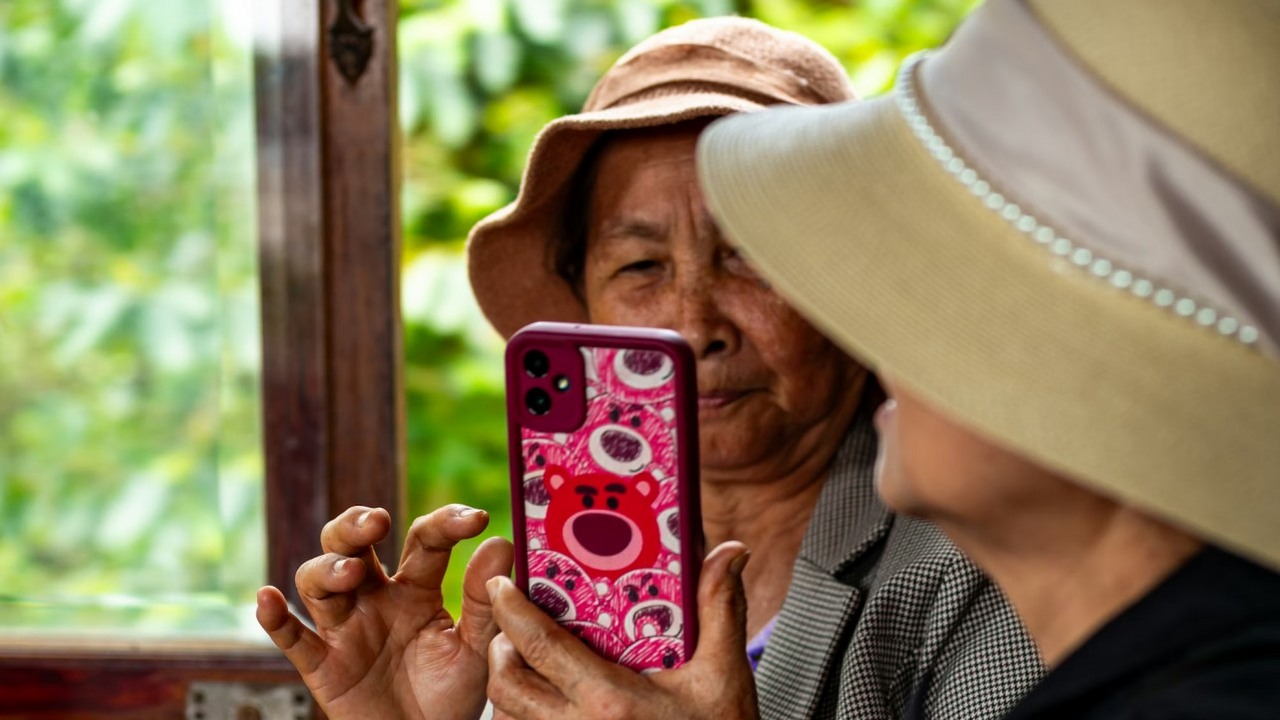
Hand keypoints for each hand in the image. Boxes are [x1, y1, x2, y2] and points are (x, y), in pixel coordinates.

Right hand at [256, 504, 513, 719]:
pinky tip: (268, 598)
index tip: (477, 519)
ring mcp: (344, 628)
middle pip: (351, 543)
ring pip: (317, 581)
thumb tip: (501, 542)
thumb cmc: (453, 693)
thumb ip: (485, 600)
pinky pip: (291, 638)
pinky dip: (274, 618)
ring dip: (328, 568)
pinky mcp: (322, 664)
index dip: (446, 523)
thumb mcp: (477, 646)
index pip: (424, 541)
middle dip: (356, 525)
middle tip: (378, 521)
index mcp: (416, 586)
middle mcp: (375, 597)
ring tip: (352, 571)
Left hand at [485, 541, 758, 719]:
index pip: (540, 647)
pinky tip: (545, 699)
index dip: (511, 611)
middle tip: (512, 624)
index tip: (500, 584)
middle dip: (499, 648)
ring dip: (508, 684)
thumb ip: (720, 608)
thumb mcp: (725, 673)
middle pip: (507, 684)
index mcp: (610, 701)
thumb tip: (730, 550)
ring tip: (524, 659)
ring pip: (508, 717)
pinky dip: (522, 716)